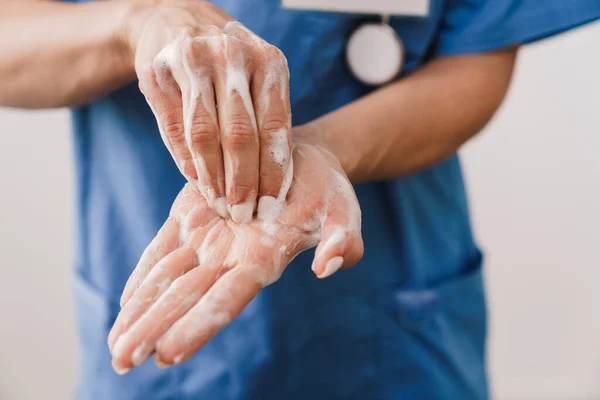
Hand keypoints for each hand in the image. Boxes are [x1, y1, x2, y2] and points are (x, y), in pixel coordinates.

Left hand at [107, 142, 362, 373]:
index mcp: (264, 260)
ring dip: (140, 311)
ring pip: (167, 277)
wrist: (301, 161)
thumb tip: (327, 268)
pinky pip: (161, 248)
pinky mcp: (191, 214)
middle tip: (121, 361)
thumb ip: (342, 241)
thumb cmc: (327, 190)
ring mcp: (208, 237)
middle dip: (154, 329)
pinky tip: (125, 302)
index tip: (166, 354)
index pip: (227, 299)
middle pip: (187, 297)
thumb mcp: (344, 212)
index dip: (198, 324)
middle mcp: (231, 257)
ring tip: (115, 346)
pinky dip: (143, 275)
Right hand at [127, 0, 291, 222]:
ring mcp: (194, 60)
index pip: (274, 127)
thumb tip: (267, 184)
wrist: (176, 20)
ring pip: (205, 135)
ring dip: (213, 179)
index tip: (271, 206)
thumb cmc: (228, 63)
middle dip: (243, 183)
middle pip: (240, 135)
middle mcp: (233, 55)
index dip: (272, 172)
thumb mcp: (257, 78)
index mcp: (268, 60)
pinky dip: (186, 162)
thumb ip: (264, 121)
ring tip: (220, 206)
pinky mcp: (160, 70)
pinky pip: (175, 128)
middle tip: (243, 215)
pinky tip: (198, 184)